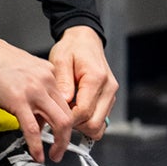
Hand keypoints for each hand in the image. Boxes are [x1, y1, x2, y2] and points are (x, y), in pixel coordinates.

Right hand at [0, 30, 74, 163]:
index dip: (64, 121)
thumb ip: (36, 90)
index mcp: (48, 73)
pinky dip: (37, 146)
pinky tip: (37, 155)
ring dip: (60, 144)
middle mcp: (46, 81)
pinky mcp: (18, 101)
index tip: (59, 132)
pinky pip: (32, 129)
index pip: (66, 102)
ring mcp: (34, 91)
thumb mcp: (25, 71)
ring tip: (54, 155)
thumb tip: (37, 116)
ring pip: (61, 122)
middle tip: (61, 149)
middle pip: (69, 114)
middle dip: (68, 137)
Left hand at [48, 25, 117, 140]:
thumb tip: (63, 103)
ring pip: (99, 125)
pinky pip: (100, 119)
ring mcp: (111, 94)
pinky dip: (88, 120)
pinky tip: (75, 110)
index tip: (55, 116)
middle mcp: (108, 88)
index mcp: (96, 78)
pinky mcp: (109, 98)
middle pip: (95, 124)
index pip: (84, 112)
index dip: (68, 119)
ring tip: (68, 112)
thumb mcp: (60, 60)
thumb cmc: (72, 47)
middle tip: (61, 116)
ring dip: (82, 125)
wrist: (84, 40)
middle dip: (76, 125)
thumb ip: (62, 82)